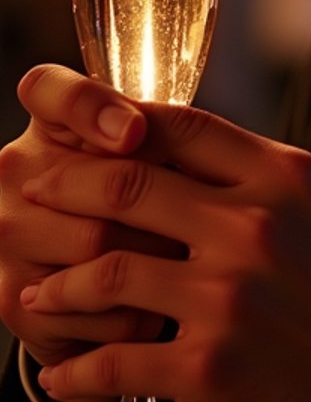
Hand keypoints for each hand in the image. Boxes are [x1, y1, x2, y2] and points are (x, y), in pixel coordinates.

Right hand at [0, 65, 173, 401]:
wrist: (94, 292)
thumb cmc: (138, 206)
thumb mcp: (151, 157)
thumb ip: (161, 132)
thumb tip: (163, 135)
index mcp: (50, 123)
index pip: (50, 90)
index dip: (92, 107)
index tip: (134, 132)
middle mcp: (14, 171)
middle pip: (99, 183)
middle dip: (159, 205)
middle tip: (200, 221)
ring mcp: (7, 235)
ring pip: (97, 243)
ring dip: (158, 261)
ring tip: (190, 266)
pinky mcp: (15, 298)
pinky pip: (92, 305)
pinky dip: (138, 312)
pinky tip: (159, 309)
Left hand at [18, 73, 310, 401]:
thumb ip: (257, 188)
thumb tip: (179, 160)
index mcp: (285, 177)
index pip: (181, 123)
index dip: (116, 121)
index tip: (77, 134)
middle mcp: (257, 223)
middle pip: (129, 181)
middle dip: (65, 186)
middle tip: (32, 193)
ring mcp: (232, 294)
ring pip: (108, 269)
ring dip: (58, 284)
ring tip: (36, 293)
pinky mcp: (212, 365)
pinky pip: (115, 359)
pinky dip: (78, 368)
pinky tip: (65, 372)